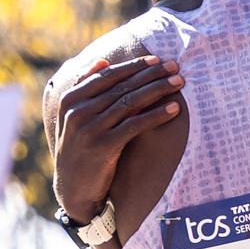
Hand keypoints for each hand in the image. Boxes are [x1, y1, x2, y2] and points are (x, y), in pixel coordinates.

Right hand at [52, 55, 183, 222]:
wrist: (74, 188)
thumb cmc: (80, 148)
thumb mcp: (73, 117)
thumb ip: (84, 88)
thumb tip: (102, 60)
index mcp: (70, 99)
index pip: (108, 75)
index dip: (135, 65)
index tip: (158, 60)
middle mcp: (78, 111)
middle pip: (122, 86)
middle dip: (152, 74)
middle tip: (175, 67)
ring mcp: (89, 129)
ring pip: (131, 102)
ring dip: (158, 90)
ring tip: (179, 83)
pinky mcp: (103, 146)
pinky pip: (135, 125)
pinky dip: (157, 115)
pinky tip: (174, 109)